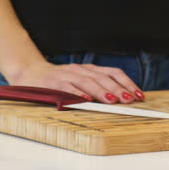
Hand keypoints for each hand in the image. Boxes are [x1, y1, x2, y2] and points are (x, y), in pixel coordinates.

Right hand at [7, 61, 143, 103]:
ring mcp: (66, 75)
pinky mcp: (52, 83)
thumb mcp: (80, 80)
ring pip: (87, 82)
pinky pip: (67, 87)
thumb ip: (97, 85)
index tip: (139, 95)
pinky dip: (77, 93)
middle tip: (129, 100)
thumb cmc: (59, 80)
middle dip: (118, 89)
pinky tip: (86, 100)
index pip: (113, 73)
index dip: (127, 83)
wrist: (29, 71)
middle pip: (103, 77)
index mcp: (89, 69)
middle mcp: (80, 70)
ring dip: (102, 91)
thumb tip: (121, 98)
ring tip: (113, 100)